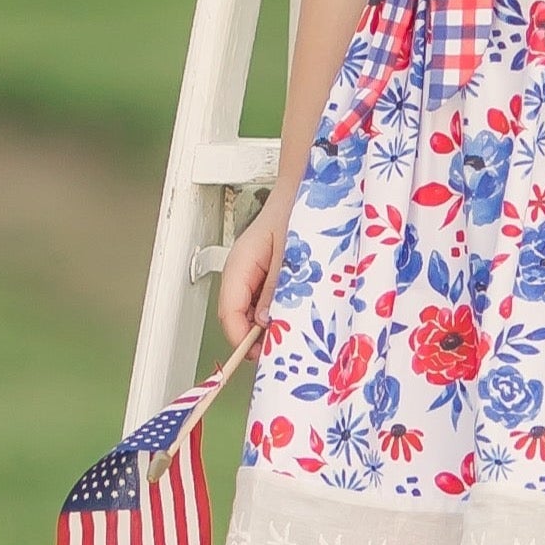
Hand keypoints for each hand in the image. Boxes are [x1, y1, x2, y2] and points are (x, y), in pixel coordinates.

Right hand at [216, 194, 292, 345]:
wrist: (315, 188)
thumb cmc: (301, 212)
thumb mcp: (293, 255)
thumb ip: (277, 289)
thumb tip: (265, 323)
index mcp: (240, 264)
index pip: (229, 313)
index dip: (242, 340)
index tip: (263, 356)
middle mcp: (244, 271)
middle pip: (239, 317)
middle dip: (257, 337)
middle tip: (284, 350)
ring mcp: (256, 274)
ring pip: (254, 313)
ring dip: (271, 326)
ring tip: (296, 333)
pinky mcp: (271, 275)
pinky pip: (268, 302)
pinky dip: (280, 314)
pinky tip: (299, 316)